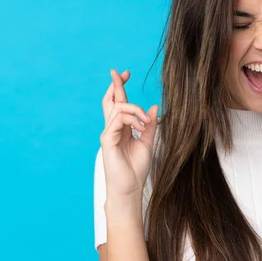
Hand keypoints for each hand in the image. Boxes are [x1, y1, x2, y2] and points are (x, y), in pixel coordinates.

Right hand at [100, 69, 159, 200]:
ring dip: (135, 109)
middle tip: (122, 72)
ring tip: (146, 122)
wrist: (130, 188)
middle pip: (110, 100)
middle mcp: (113, 128)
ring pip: (117, 108)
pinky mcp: (107, 139)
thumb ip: (149, 125)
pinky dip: (131, 119)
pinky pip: (117, 119)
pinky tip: (140, 127)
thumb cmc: (136, 168)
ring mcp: (109, 133)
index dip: (121, 87)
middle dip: (116, 85)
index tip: (126, 73)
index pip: (118, 103)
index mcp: (122, 128)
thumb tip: (153, 107)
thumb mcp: (147, 142)